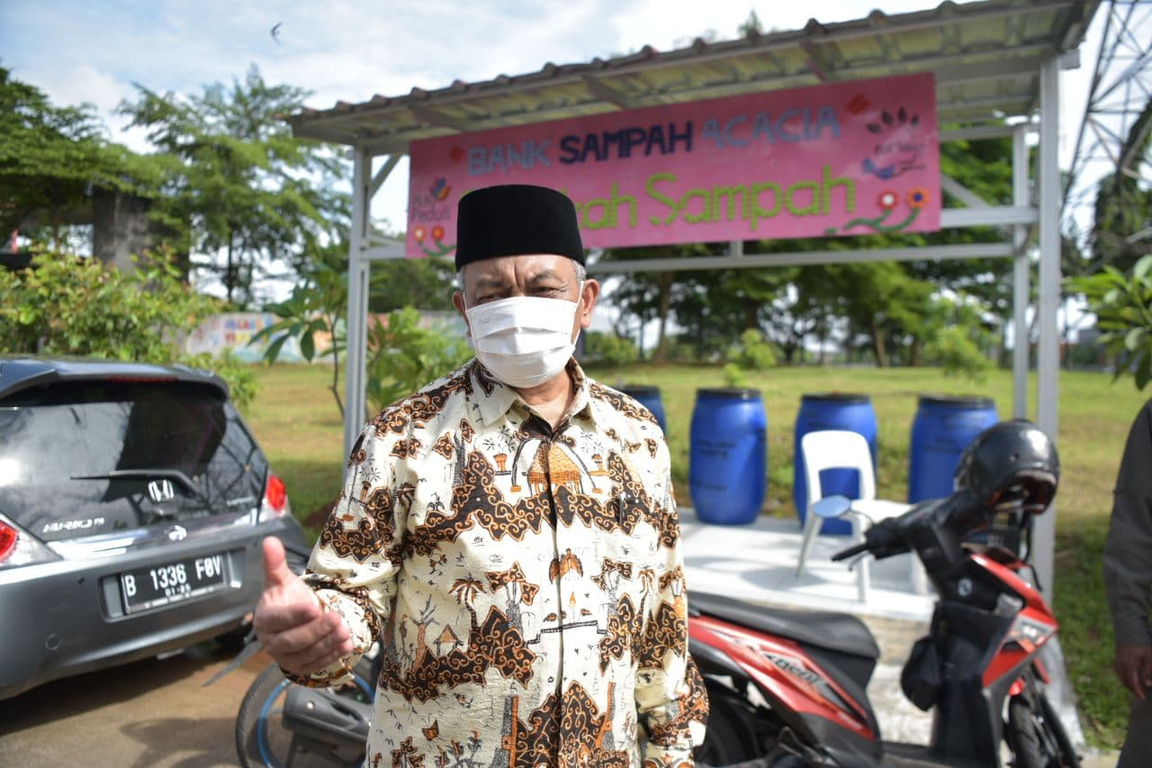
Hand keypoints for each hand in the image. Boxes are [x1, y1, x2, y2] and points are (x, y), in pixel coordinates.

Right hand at [253, 537, 352, 678]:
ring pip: (307, 654)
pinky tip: (347, 645)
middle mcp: (271, 643)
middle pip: (293, 641)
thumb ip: (275, 563)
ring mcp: (285, 658)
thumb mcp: (281, 580)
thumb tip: (269, 540)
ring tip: (346, 630)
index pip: (278, 620)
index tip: (314, 606)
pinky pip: (316, 665)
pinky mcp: (300, 668)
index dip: (295, 615)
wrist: (292, 621)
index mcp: (264, 620)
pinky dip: (332, 656)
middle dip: (316, 630)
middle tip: (336, 618)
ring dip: (327, 643)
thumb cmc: (286, 599)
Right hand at [1113, 645, 1151, 699]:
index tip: (1143, 698)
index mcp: (1129, 663)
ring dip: (1128, 685)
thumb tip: (1147, 684)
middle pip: (1125, 681)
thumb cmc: (1142, 644)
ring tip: (1137, 689)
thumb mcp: (1149, 656)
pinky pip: (1119, 673)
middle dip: (1133, 690)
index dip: (1137, 691)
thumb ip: (1148, 671)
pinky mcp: (1116, 660)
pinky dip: (1125, 679)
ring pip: (1121, 678)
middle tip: (1141, 696)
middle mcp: (1121, 664)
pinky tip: (1131, 680)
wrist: (1129, 632)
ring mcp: (1117, 662)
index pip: (1132, 681)